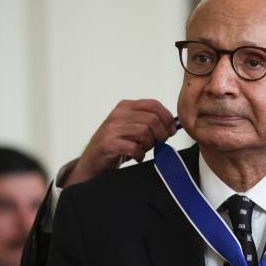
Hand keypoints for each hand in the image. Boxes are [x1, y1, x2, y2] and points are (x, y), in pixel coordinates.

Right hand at [61, 99, 176, 187]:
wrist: (92, 161)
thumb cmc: (117, 144)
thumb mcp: (133, 127)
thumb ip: (149, 122)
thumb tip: (173, 125)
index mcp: (125, 106)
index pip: (154, 104)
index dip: (167, 118)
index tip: (171, 131)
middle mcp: (118, 114)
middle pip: (152, 119)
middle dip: (161, 134)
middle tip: (158, 143)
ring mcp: (112, 129)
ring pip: (145, 132)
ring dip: (150, 144)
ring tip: (144, 149)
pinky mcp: (108, 144)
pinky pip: (134, 147)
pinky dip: (140, 154)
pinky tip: (136, 157)